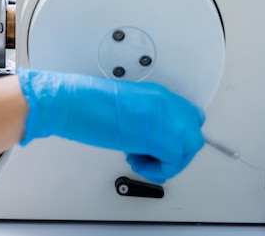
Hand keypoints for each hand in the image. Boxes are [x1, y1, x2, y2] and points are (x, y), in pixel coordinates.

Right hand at [17, 67, 204, 183]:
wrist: (72, 102)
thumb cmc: (85, 102)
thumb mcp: (123, 107)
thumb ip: (142, 118)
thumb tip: (146, 137)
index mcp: (157, 94)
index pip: (186, 117)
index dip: (173, 135)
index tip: (155, 144)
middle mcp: (168, 105)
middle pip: (192, 135)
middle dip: (172, 151)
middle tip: (147, 153)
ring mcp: (168, 121)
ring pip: (187, 150)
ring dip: (164, 161)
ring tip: (137, 157)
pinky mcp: (163, 140)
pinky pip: (172, 165)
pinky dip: (154, 169)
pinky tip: (133, 159)